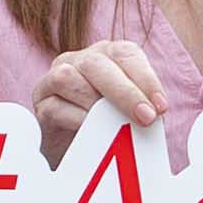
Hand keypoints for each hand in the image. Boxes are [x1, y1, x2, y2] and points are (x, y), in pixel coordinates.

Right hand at [31, 42, 164, 154]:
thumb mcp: (128, 110)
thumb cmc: (108, 124)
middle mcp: (78, 60)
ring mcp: (53, 78)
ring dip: (95, 103)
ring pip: (68, 78)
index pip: (125, 53)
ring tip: (116, 126)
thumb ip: (141, 105)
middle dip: (125, 91)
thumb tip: (155, 114)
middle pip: (97, 63)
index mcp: (106, 54)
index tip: (161, 107)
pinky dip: (77, 120)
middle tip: (146, 118)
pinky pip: (54, 106)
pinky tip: (93, 133)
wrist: (75, 149)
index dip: (146, 78)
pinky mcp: (40, 103)